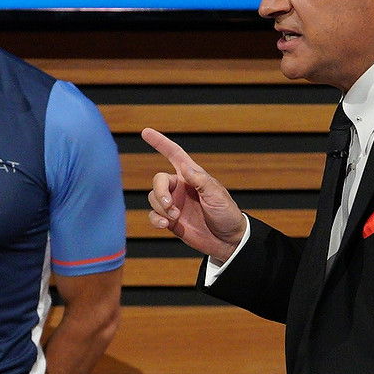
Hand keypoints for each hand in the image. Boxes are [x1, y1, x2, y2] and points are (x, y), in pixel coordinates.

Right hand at [140, 128, 247, 263]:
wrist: (227, 240)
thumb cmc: (226, 214)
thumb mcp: (217, 196)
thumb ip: (201, 181)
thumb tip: (185, 168)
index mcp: (192, 176)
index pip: (174, 154)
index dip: (160, 143)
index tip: (146, 132)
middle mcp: (181, 187)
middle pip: (158, 180)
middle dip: (160, 192)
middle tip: (170, 205)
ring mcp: (174, 203)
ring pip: (153, 198)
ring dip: (160, 207)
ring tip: (175, 218)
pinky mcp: (170, 220)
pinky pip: (153, 215)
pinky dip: (155, 219)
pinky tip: (165, 225)